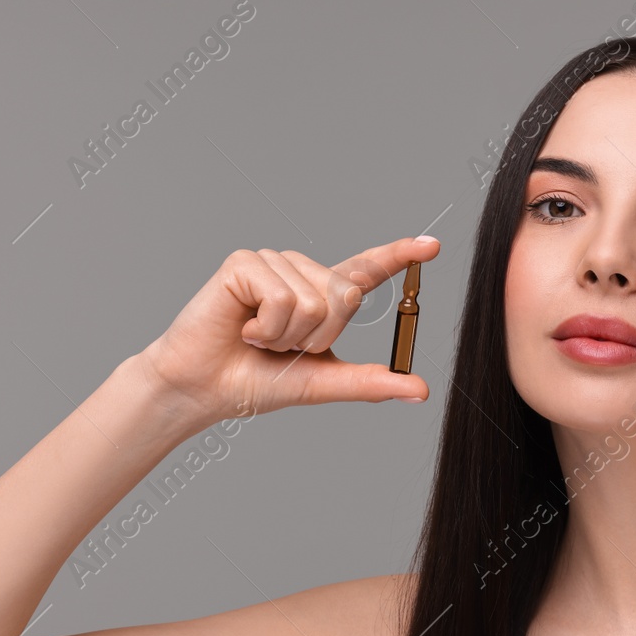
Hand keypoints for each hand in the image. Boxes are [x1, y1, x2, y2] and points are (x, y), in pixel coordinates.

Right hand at [137, 237, 437, 422]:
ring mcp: (274, 263)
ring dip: (287, 336)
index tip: (431, 246)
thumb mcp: (321, 382)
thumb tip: (421, 389)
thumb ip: (369, 382)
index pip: (367, 271)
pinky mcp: (246, 262)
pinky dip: (267, 327)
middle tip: (283, 346)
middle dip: (319, 336)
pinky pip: (283, 298)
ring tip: (259, 338)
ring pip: (315, 300)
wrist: (204, 388)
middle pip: (346, 296)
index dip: (399, 256)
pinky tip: (244, 328)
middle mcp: (301, 273)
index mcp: (322, 296)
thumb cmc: (255, 381)